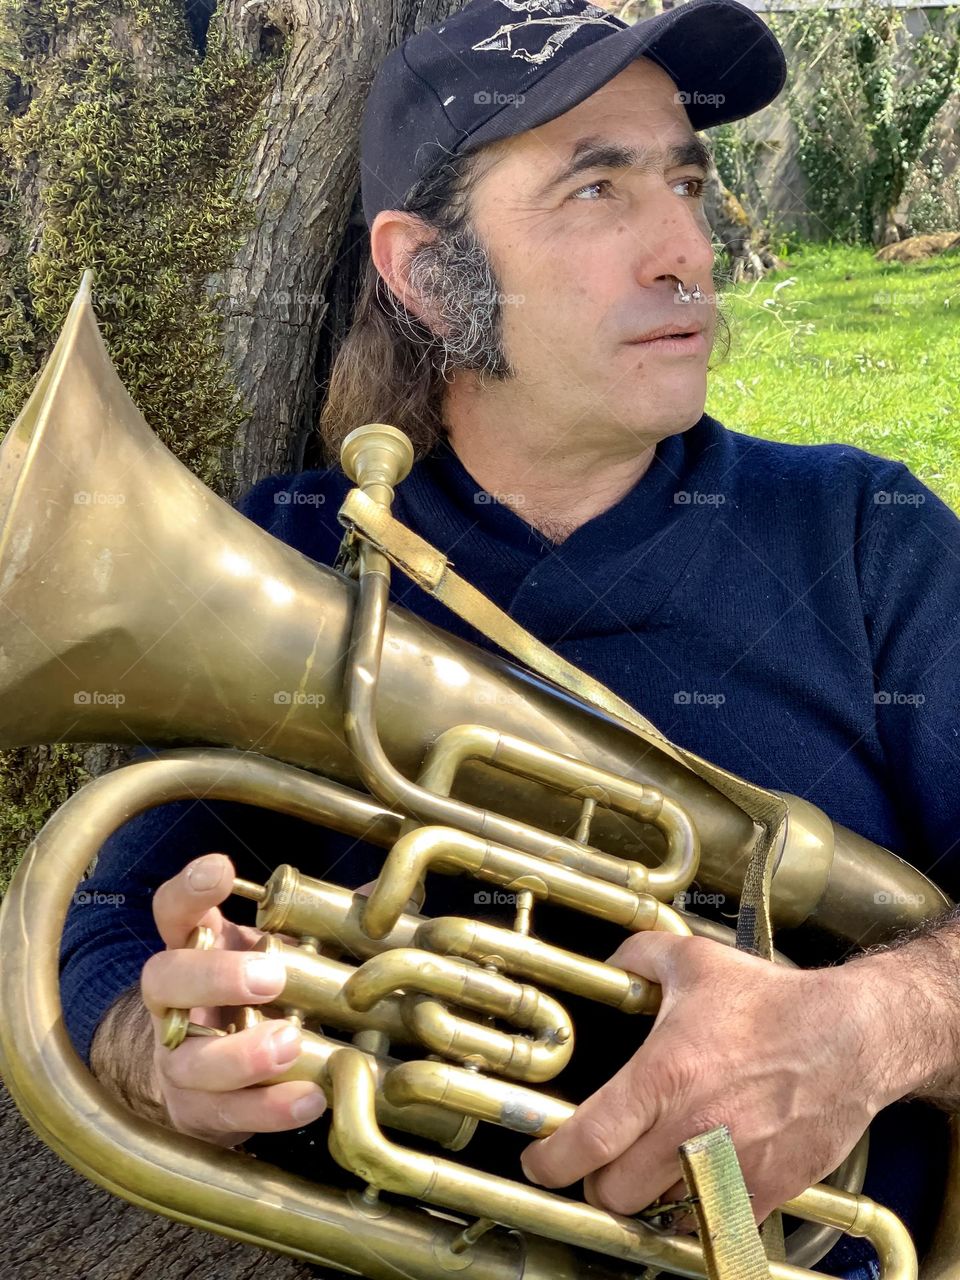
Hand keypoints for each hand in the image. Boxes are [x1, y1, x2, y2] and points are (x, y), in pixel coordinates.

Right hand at [140, 852, 326, 1146]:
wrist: (215, 1080)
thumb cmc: (257, 999)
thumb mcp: (283, 954)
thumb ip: (326, 925)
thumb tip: (384, 898)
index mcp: (194, 950)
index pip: (173, 910)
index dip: (190, 889)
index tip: (222, 869)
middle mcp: (174, 1003)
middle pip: (165, 981)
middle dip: (215, 977)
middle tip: (271, 976)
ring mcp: (179, 1061)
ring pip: (189, 1060)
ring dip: (240, 1055)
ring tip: (288, 1042)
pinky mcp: (198, 1113)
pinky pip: (227, 1115)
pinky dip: (269, 1109)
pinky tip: (309, 1098)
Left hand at [520, 932, 890, 1224]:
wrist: (849, 1038)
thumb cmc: (772, 1002)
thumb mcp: (695, 962)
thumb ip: (641, 956)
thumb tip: (612, 959)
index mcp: (663, 1077)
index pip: (587, 1140)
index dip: (551, 1160)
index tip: (540, 1161)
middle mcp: (690, 1130)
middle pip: (614, 1192)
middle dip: (599, 1181)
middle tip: (603, 1161)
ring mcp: (728, 1168)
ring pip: (659, 1213)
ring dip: (648, 1196)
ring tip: (652, 1166)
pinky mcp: (763, 1190)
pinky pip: (711, 1222)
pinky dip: (697, 1209)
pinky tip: (697, 1178)